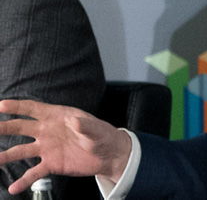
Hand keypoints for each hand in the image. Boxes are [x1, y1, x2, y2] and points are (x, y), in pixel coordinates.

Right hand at [0, 99, 131, 194]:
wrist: (108, 155)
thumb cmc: (102, 135)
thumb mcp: (97, 128)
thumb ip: (86, 126)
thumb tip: (75, 122)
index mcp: (57, 117)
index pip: (33, 109)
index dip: (17, 106)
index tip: (1, 105)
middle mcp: (47, 131)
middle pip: (20, 128)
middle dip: (4, 127)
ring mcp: (47, 148)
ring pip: (21, 151)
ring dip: (5, 156)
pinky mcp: (51, 164)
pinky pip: (34, 172)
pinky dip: (23, 181)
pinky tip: (13, 188)